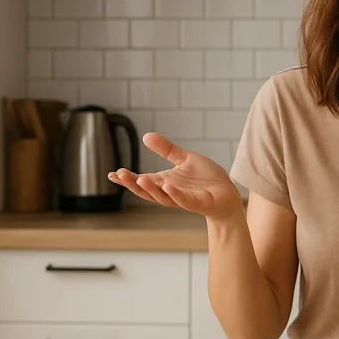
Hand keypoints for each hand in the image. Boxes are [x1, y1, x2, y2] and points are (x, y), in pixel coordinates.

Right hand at [108, 133, 242, 221]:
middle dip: (132, 184)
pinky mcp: (197, 203)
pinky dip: (175, 194)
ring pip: (162, 197)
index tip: (111, 174)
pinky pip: (184, 200)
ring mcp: (183, 198)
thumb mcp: (185, 158)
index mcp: (164, 181)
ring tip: (139, 179)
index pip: (142, 180)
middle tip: (119, 174)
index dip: (127, 179)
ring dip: (151, 189)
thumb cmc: (205, 178)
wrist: (227, 192)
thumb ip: (167, 149)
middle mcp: (170, 191)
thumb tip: (146, 136)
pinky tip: (168, 185)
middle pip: (146, 190)